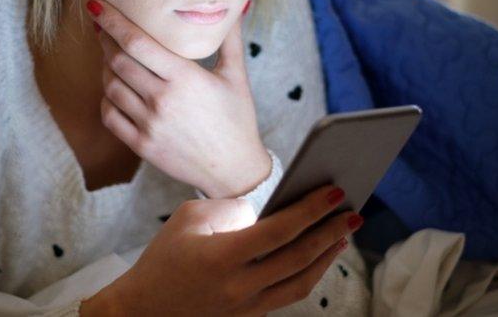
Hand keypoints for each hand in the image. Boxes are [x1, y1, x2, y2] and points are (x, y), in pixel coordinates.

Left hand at [87, 0, 269, 198]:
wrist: (234, 169)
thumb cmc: (237, 118)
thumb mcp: (236, 75)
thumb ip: (230, 38)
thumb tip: (237, 4)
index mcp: (184, 77)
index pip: (137, 42)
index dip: (112, 21)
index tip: (97, 6)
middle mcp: (162, 100)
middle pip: (117, 61)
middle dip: (105, 40)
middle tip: (102, 28)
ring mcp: (149, 124)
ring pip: (110, 87)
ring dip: (105, 68)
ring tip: (110, 57)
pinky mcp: (142, 145)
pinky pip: (110, 116)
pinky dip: (106, 99)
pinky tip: (114, 90)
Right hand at [99, 184, 362, 315]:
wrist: (143, 309)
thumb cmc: (164, 256)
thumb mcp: (190, 219)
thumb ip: (232, 209)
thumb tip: (270, 208)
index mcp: (221, 258)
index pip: (279, 232)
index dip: (311, 210)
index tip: (335, 193)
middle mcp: (239, 287)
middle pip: (298, 258)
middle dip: (330, 232)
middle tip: (354, 211)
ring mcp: (246, 307)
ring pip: (301, 282)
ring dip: (327, 256)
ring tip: (343, 233)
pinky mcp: (249, 316)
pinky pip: (289, 295)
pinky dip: (310, 273)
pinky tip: (320, 255)